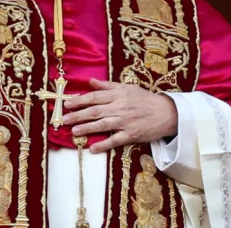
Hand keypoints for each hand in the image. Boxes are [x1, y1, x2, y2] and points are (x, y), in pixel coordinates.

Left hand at [62, 79, 178, 153]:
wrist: (166, 112)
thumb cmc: (145, 99)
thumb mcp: (127, 87)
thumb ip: (107, 85)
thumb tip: (90, 81)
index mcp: (118, 95)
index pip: (94, 97)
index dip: (79, 101)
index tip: (67, 104)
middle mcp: (119, 108)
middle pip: (95, 111)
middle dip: (78, 115)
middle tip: (63, 119)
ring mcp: (125, 122)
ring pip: (102, 125)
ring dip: (87, 128)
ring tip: (73, 132)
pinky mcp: (131, 135)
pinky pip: (115, 140)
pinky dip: (104, 145)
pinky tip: (93, 148)